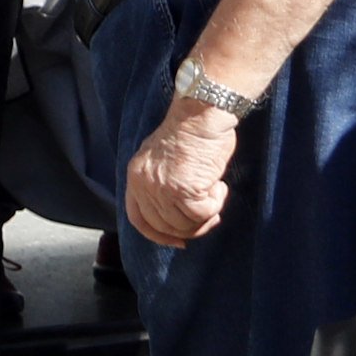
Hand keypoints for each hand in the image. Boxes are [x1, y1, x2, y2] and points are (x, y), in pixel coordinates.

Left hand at [126, 96, 242, 249]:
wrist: (200, 114)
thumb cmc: (188, 133)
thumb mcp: (161, 160)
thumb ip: (160, 185)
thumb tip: (175, 215)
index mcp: (135, 175)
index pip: (138, 219)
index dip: (158, 236)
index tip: (178, 241)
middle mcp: (144, 183)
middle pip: (166, 226)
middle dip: (191, 228)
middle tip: (209, 214)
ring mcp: (162, 188)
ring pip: (185, 224)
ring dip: (206, 215)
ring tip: (215, 193)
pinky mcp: (184, 189)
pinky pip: (203, 214)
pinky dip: (216, 205)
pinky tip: (219, 187)